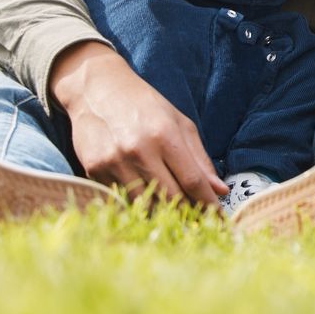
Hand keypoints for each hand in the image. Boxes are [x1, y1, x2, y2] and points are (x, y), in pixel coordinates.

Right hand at [49, 41, 227, 205]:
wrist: (96, 90)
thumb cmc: (145, 105)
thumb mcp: (179, 123)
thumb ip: (199, 158)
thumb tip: (220, 191)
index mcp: (165, 135)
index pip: (193, 180)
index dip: (209, 205)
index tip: (220, 220)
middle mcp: (139, 151)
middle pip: (171, 198)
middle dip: (188, 214)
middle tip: (199, 223)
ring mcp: (114, 163)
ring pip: (145, 205)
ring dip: (163, 215)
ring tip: (175, 216)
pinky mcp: (94, 171)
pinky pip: (121, 200)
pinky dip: (137, 205)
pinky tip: (146, 204)